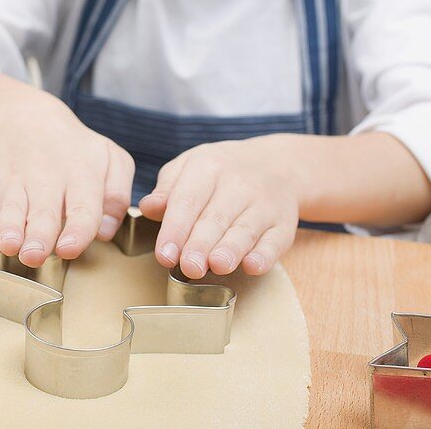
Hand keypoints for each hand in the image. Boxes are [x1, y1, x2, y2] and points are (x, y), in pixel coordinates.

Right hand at [0, 95, 134, 267]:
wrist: (29, 118)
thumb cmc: (77, 150)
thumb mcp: (111, 160)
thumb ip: (117, 195)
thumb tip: (105, 231)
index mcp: (82, 174)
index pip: (83, 207)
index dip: (76, 229)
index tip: (69, 249)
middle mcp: (48, 179)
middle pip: (44, 212)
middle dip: (39, 235)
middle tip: (34, 255)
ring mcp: (16, 183)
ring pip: (12, 209)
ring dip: (8, 228)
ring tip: (8, 245)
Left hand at [139, 138, 300, 277]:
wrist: (277, 164)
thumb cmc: (221, 171)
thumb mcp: (189, 166)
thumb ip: (167, 189)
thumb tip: (147, 208)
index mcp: (208, 167)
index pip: (188, 200)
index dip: (175, 229)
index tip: (164, 254)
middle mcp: (238, 184)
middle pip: (215, 218)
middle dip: (200, 244)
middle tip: (188, 266)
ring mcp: (264, 204)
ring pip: (245, 229)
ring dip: (231, 249)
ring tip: (217, 266)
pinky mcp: (283, 224)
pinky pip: (275, 240)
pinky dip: (265, 254)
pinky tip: (252, 265)